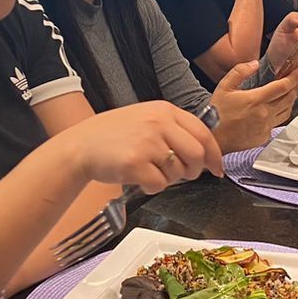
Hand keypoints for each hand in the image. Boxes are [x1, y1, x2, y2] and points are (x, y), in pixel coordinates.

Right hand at [76, 101, 223, 192]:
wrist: (80, 146)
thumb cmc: (112, 136)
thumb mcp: (145, 118)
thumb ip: (173, 130)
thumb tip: (204, 153)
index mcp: (164, 110)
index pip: (202, 133)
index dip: (214, 154)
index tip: (217, 168)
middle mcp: (158, 123)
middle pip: (197, 154)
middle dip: (194, 170)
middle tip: (184, 176)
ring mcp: (147, 143)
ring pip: (178, 172)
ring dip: (169, 179)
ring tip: (149, 171)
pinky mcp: (136, 164)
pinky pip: (159, 185)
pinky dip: (152, 188)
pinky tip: (139, 179)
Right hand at [211, 62, 297, 152]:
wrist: (213, 138)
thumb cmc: (217, 113)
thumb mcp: (224, 86)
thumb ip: (240, 72)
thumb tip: (254, 64)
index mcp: (256, 100)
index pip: (283, 87)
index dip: (293, 78)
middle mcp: (264, 114)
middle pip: (289, 99)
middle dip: (294, 88)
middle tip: (294, 80)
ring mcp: (266, 127)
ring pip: (286, 112)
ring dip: (289, 101)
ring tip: (287, 94)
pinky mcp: (264, 137)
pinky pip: (277, 124)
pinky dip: (278, 115)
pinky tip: (273, 110)